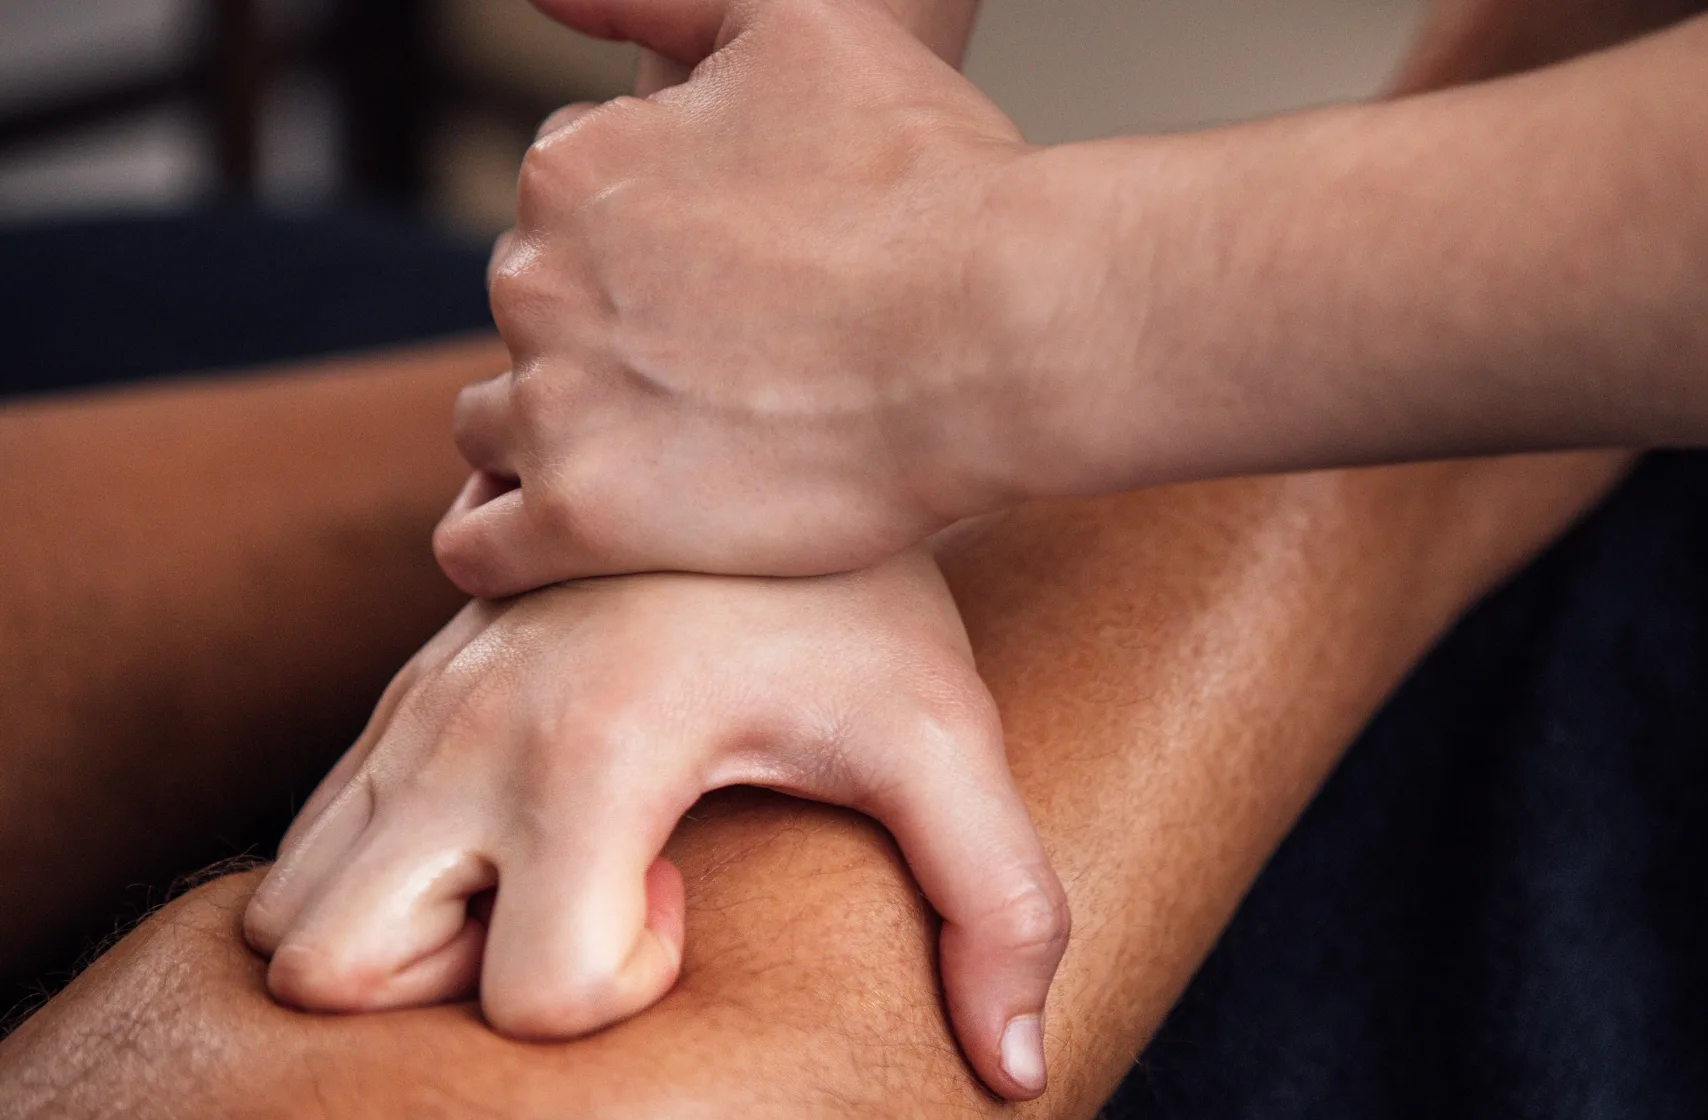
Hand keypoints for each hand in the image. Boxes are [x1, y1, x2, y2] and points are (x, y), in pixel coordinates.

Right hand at [241, 548, 1069, 1100]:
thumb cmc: (855, 591)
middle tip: (580, 898)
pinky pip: (315, 823)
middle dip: (442, 987)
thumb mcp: (940, 735)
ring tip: (548, 859)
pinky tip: (525, 812)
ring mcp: (420, 700)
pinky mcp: (408, 676)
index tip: (684, 891)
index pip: (534, 994)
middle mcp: (470, 730)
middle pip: (327, 964)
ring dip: (400, 926)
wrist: (768, 416)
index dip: (618, 986)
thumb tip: (1016, 1067)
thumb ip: (997, 900)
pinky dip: (388, 864)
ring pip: (290, 901)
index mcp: (595, 751)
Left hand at [432, 0, 1050, 597]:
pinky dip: (506, 544)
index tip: (715, 286)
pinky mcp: (587, 519)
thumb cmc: (928, 180)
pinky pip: (482, 547)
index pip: (562, 212)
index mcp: (574, 167)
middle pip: (534, 315)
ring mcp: (556, 404)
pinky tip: (579, 538)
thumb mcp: (792, 25)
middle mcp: (537, 278)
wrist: (1004, 329)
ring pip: (497, 426)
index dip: (641, 245)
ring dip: (556, 435)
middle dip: (601, 336)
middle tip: (714, 370)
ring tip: (663, 454)